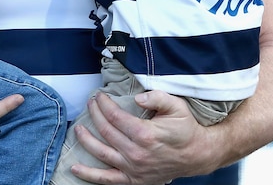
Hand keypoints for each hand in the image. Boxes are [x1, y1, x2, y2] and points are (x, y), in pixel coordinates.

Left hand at [70, 91, 207, 184]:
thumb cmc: (186, 129)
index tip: (99, 96)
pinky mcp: (134, 179)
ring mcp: (133, 168)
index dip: (104, 105)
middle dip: (95, 115)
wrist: (197, 155)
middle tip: (90, 104)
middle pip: (106, 131)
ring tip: (79, 128)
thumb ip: (157, 98)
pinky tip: (75, 168)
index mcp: (145, 134)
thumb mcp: (176, 107)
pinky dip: (89, 175)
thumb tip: (137, 97)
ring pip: (102, 153)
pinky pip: (107, 179)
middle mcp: (136, 153)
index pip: (115, 116)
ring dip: (86, 140)